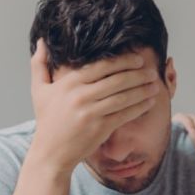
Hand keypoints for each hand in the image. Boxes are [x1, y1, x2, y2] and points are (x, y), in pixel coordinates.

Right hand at [29, 39, 159, 173]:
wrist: (50, 153)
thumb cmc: (47, 121)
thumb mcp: (39, 91)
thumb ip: (39, 64)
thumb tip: (41, 41)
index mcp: (69, 83)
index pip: (102, 66)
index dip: (123, 61)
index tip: (138, 59)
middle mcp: (81, 96)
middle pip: (117, 80)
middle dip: (138, 74)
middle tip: (151, 71)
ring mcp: (91, 113)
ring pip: (123, 97)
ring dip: (142, 90)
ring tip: (155, 85)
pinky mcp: (100, 128)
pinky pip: (124, 114)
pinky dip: (139, 107)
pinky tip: (149, 102)